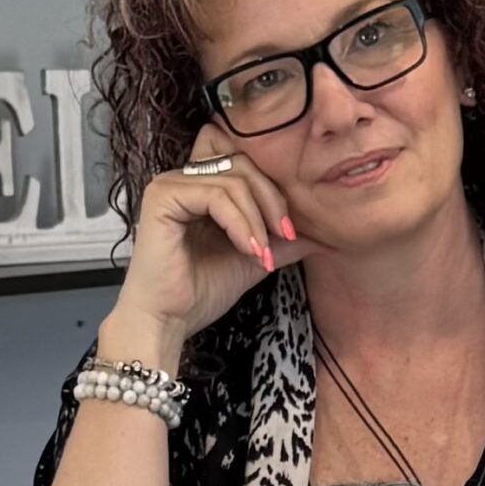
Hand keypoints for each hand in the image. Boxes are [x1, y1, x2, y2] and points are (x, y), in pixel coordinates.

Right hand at [108, 126, 311, 363]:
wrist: (167, 322)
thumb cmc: (198, 294)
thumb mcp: (252, 260)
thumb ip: (280, 242)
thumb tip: (321, 235)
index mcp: (201, 187)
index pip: (245, 162)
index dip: (271, 188)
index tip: (288, 231)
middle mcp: (183, 178)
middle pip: (243, 163)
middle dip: (272, 200)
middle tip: (284, 237)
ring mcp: (170, 184)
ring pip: (234, 179)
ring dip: (257, 219)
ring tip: (261, 254)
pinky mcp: (163, 196)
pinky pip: (216, 195)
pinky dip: (239, 223)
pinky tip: (246, 249)